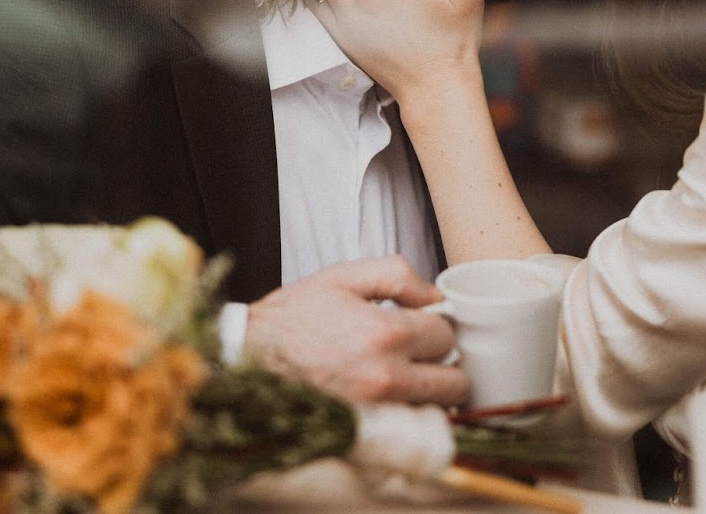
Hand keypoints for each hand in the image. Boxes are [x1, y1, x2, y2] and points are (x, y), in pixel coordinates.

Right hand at [245, 256, 467, 405]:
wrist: (250, 357)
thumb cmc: (293, 317)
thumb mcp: (343, 277)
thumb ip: (397, 274)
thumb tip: (434, 294)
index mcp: (384, 333)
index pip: (447, 334)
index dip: (437, 324)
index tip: (422, 323)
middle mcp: (386, 377)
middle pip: (455, 379)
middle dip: (445, 362)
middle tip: (423, 351)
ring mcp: (376, 410)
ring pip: (438, 407)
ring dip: (432, 390)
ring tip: (408, 371)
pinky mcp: (365, 431)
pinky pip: (411, 425)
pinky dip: (412, 411)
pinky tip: (392, 392)